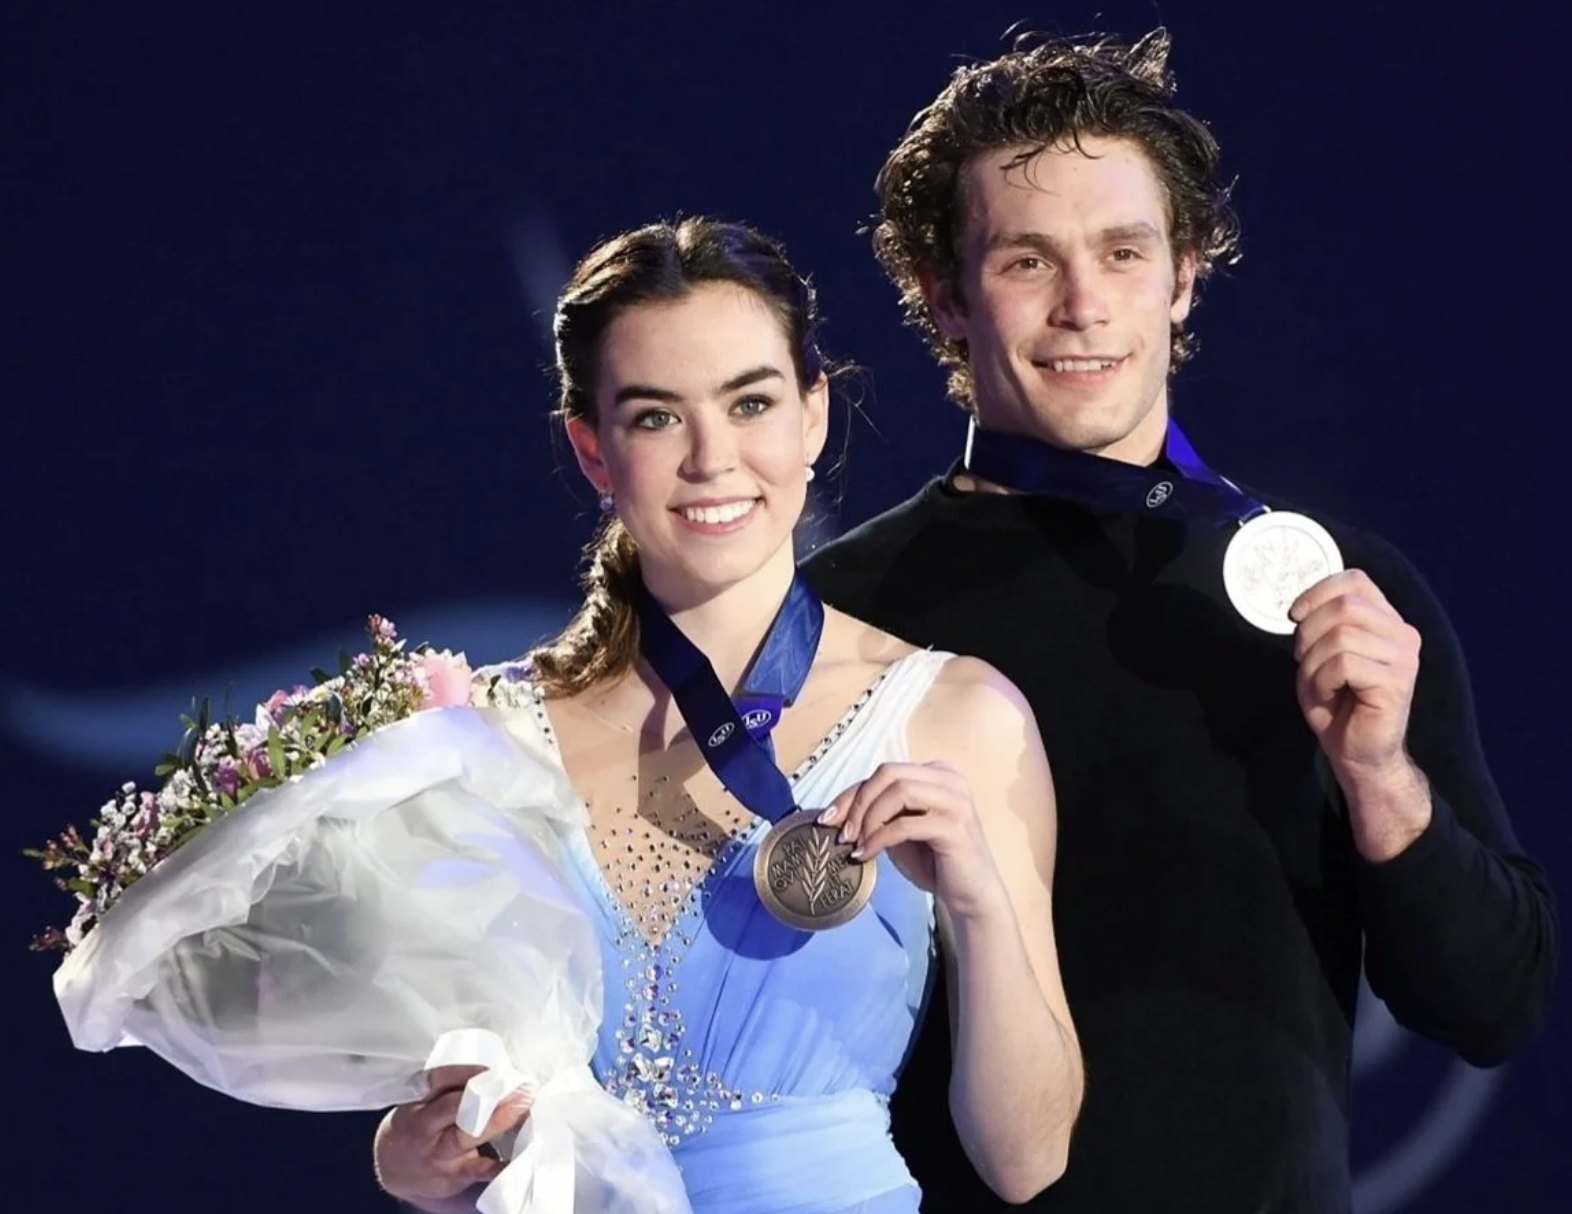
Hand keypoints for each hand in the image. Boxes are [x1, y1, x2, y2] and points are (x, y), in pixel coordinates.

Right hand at [373, 1065, 531, 1212]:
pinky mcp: (450, 1176)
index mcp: (419, 1100)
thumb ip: (452, 1088)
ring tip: (523, 1108)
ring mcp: (436, 1153)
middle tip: (521, 1088)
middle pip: (453, 1107)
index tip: (495, 1069)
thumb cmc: (420, 1125)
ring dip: (497, 1121)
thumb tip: (498, 1071)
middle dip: (488, 1096)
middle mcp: (424, 1126)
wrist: (394, 1169)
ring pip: (465, 1136)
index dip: (467, 1072)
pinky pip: (475, 1171)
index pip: (439, 1079)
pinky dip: (495, 1165)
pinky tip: (514, 1158)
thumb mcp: (423, 1103)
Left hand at [818, 761, 1006, 922]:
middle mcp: (949, 778)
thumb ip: (878, 812)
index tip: (826, 818)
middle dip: (857, 802)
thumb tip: (835, 811)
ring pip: (898, 791)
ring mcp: (955, 800)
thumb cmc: (935, 861)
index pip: (884, 773)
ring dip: (868, 818)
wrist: (971, 894)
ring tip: (855, 844)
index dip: (851, 794)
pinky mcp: (955, 826)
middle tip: (842, 833)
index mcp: (936, 772)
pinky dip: (879, 839)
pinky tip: (866, 855)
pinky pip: (905, 824)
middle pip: (888, 773)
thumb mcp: (899, 830)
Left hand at [1290, 568, 1420, 778]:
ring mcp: (1404, 658)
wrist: (1358, 753)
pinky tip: (1330, 695)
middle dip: (1309, 632)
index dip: (1318, 592)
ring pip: (1340, 636)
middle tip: (1303, 659)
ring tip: (1319, 683)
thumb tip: (1302, 605)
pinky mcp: (1396, 683)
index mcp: (1386, 621)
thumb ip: (1321, 625)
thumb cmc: (1337, 702)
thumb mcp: (1321, 654)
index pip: (1355, 580)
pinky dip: (1322, 680)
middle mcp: (1402, 634)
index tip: (1296, 615)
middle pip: (1345, 606)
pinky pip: (1343, 664)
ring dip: (1313, 662)